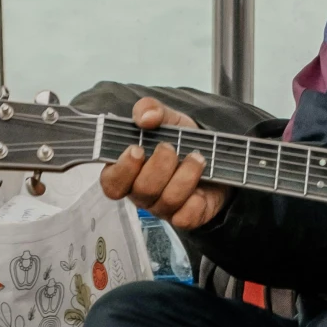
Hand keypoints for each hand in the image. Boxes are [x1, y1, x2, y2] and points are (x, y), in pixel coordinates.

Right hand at [99, 98, 225, 232]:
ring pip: (167, 201)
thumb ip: (150, 109)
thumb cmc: (180, 139)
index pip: (111, 182)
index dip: (122, 170)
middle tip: (171, 148)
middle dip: (160, 166)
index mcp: (128, 171)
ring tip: (197, 157)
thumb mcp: (166, 117)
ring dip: (185, 176)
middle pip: (142, 190)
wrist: (214, 155)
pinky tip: (203, 186)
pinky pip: (185, 217)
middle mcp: (141, 193)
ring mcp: (162, 208)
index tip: (138, 150)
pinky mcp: (185, 217)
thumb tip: (146, 117)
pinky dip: (196, 200)